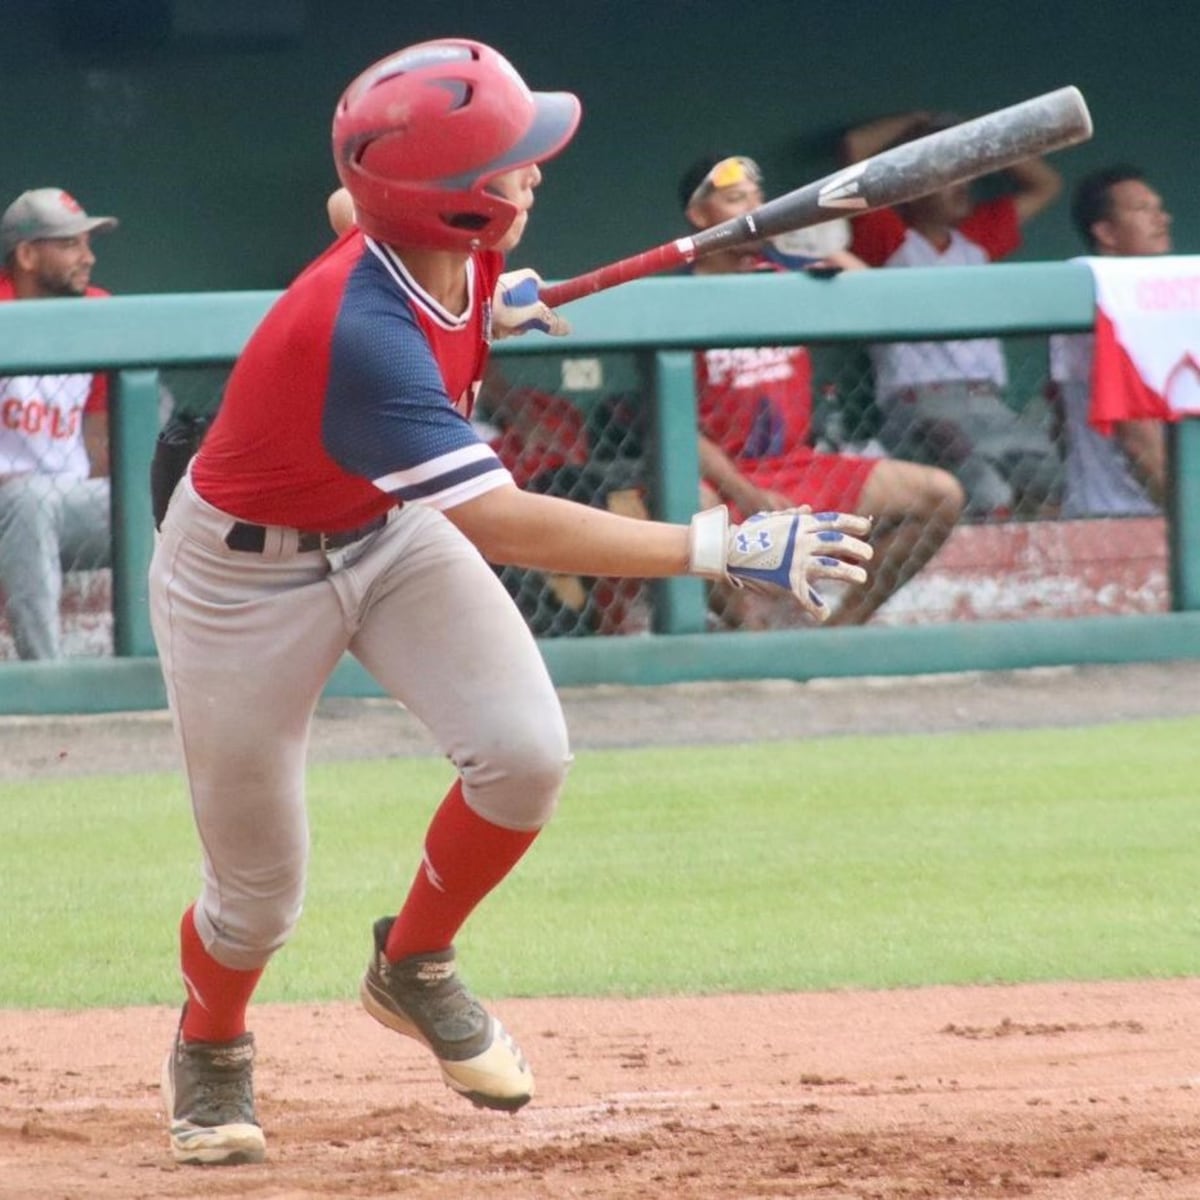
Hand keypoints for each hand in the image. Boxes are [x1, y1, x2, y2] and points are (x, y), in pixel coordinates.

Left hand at [493, 269, 569, 338]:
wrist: (472, 302)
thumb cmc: (506, 303)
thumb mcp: (534, 313)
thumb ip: (551, 320)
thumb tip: (568, 328)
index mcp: (530, 279)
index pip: (546, 299)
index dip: (543, 314)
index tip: (537, 321)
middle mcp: (516, 286)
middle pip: (529, 315)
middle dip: (522, 325)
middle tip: (515, 323)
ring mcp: (503, 297)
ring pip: (513, 323)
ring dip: (508, 330)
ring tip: (500, 323)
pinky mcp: (490, 307)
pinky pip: (499, 324)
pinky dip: (497, 329)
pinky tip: (490, 324)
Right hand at [688, 505, 873, 621]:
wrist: (727, 553)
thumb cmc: (747, 535)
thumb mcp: (770, 520)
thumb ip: (792, 517)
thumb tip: (810, 510)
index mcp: (799, 526)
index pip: (833, 521)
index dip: (852, 523)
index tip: (866, 527)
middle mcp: (802, 542)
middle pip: (838, 543)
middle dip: (857, 548)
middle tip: (867, 554)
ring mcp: (797, 562)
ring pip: (831, 567)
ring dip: (849, 572)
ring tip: (861, 577)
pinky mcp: (788, 582)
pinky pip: (808, 598)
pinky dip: (817, 608)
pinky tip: (824, 614)